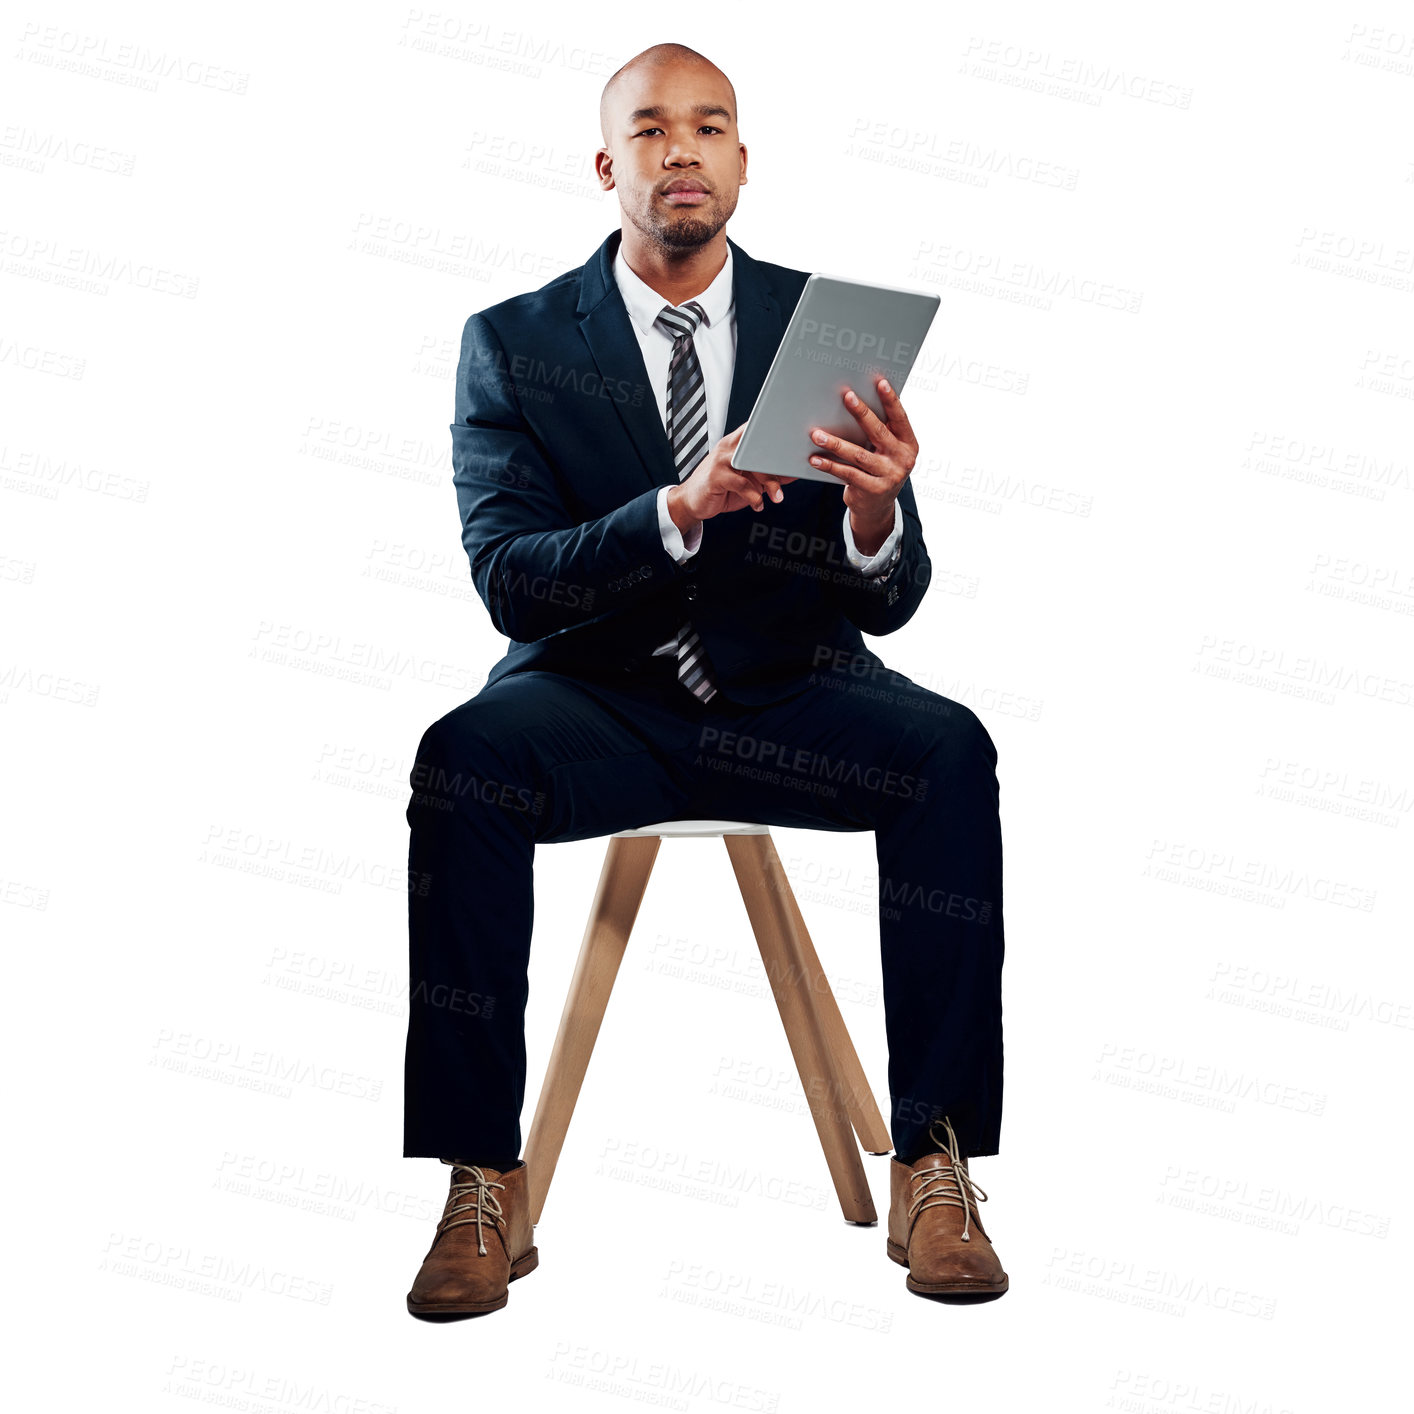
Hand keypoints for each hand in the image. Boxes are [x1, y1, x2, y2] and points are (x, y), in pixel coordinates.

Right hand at [667, 423, 796, 535]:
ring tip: (776, 496)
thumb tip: (794, 473)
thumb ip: (769, 474)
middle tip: (789, 477)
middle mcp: (728, 447)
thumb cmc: (721, 489)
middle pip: (760, 447)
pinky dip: (753, 497)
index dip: (777, 436)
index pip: (759, 430)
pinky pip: (741, 484)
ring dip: (769, 482)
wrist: (692, 502)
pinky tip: (757, 504)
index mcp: (737, 443)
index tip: (792, 448)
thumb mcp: (749, 481)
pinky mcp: (715, 477)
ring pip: (752, 464)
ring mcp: (720, 460)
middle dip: (778, 464)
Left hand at [806, 379, 917, 553]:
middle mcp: (902, 459)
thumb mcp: (887, 451)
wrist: (878, 507)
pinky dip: (830, 465)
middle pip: (879, 432)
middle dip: (862, 413)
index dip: (892, 400)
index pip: (900, 418)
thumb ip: (881, 432)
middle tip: (847, 397)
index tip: (880, 382)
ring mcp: (889, 476)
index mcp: (909, 444)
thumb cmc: (879, 469)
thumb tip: (857, 402)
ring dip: (835, 443)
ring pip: (859, 455)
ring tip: (816, 434)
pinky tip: (815, 458)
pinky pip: (848, 474)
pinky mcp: (873, 490)